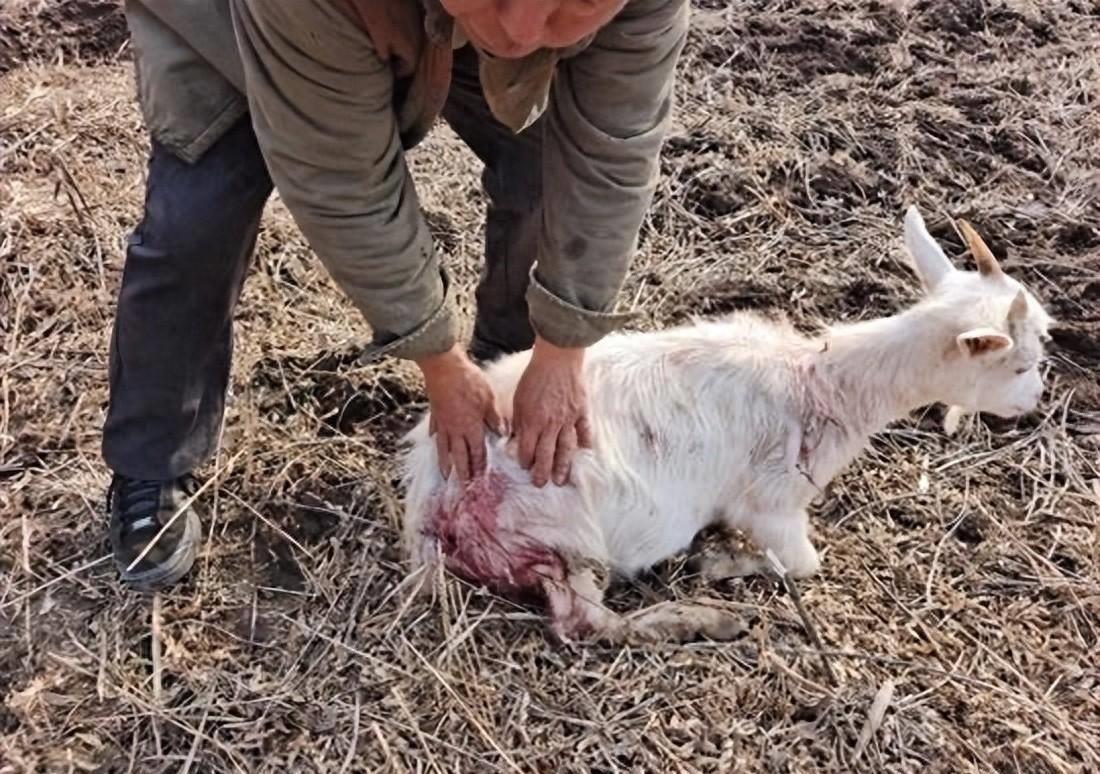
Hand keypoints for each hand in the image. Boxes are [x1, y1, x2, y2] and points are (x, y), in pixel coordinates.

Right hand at [416, 345, 505, 481]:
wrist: (443, 367)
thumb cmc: (469, 381)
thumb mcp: (489, 399)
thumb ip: (495, 418)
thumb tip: (503, 434)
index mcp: (471, 427)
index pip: (477, 452)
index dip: (479, 467)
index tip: (480, 479)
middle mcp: (455, 430)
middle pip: (459, 456)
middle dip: (462, 472)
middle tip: (463, 487)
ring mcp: (442, 423)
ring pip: (444, 448)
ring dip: (445, 463)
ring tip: (445, 475)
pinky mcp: (435, 413)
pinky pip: (435, 431)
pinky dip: (435, 439)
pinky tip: (434, 443)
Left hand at [512, 337, 591, 486]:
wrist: (558, 358)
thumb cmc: (534, 377)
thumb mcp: (518, 399)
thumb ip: (518, 421)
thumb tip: (515, 438)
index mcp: (532, 422)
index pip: (528, 449)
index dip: (525, 461)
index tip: (525, 466)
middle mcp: (550, 425)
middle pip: (546, 454)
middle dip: (543, 472)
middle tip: (541, 484)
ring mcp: (568, 420)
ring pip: (566, 449)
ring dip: (563, 466)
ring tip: (561, 480)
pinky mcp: (581, 411)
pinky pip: (584, 431)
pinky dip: (585, 442)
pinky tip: (585, 452)